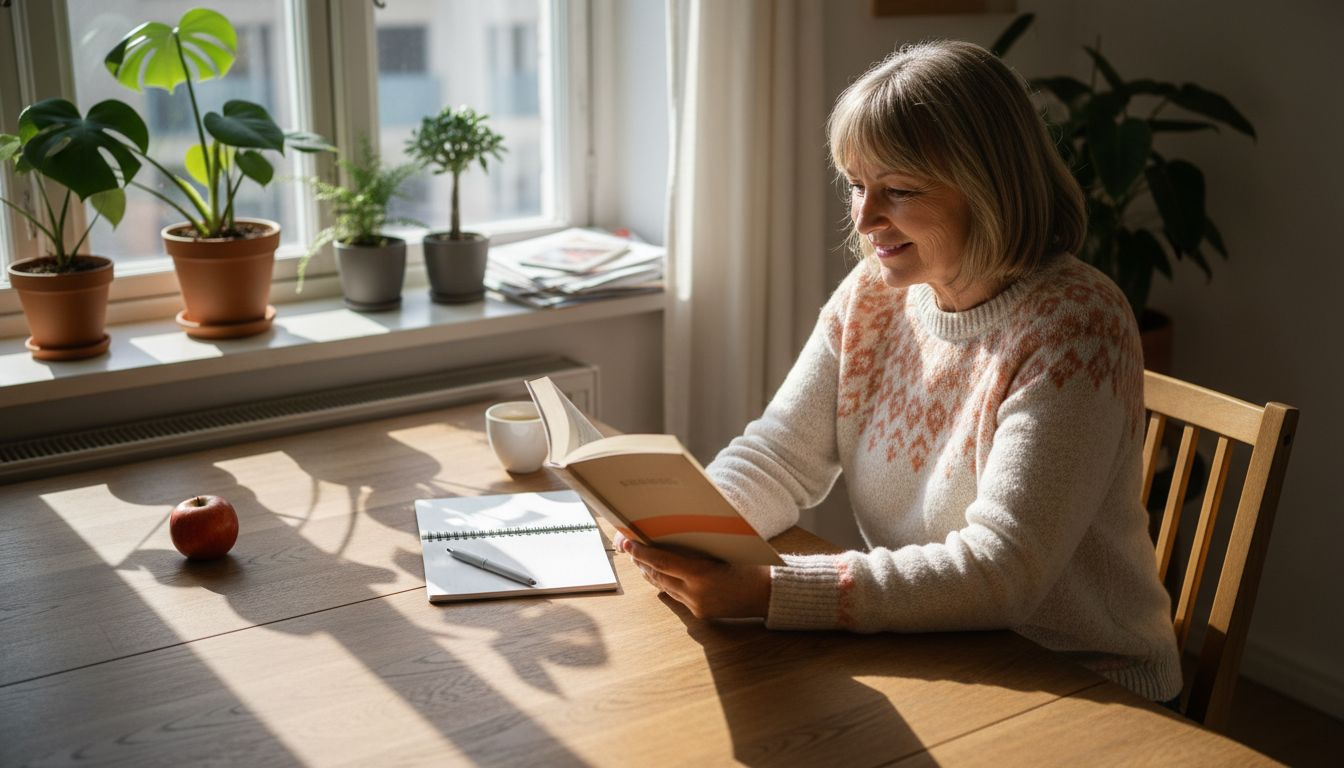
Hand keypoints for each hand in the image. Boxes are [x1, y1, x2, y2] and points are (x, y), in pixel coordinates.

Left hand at [614, 532, 770, 618]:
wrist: (769, 593)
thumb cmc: (750, 565)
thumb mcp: (723, 551)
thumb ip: (696, 550)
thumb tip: (669, 539)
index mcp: (701, 575)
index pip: (663, 562)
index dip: (642, 552)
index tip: (628, 543)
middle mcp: (695, 594)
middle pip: (658, 576)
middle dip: (642, 562)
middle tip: (628, 547)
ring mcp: (697, 606)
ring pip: (664, 588)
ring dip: (651, 574)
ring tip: (639, 560)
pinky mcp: (700, 613)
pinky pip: (676, 597)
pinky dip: (666, 584)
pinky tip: (659, 575)